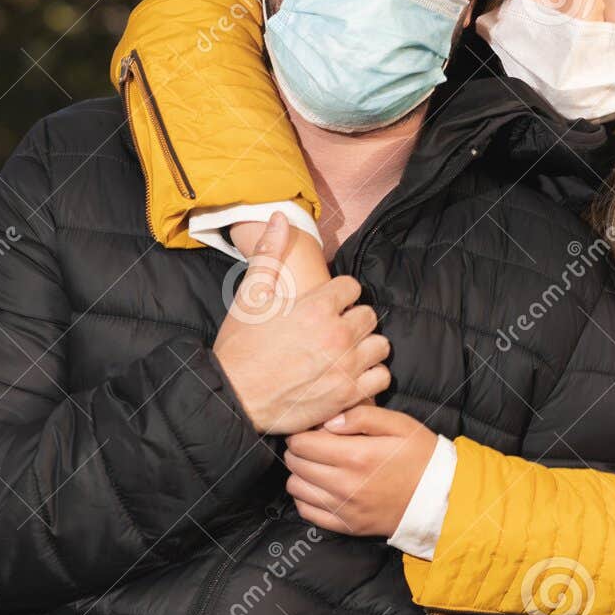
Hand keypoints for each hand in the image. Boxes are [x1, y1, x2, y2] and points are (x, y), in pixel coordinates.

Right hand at [213, 215, 389, 434]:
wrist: (233, 397)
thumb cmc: (241, 346)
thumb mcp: (251, 296)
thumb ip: (269, 253)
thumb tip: (279, 217)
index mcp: (317, 306)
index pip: (352, 286)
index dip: (340, 294)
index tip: (328, 304)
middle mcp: (337, 334)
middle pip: (369, 314)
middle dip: (354, 319)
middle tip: (335, 329)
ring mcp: (346, 366)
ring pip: (380, 345)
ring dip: (366, 346)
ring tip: (347, 352)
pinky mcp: (348, 394)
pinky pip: (381, 378)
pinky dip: (371, 376)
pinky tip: (352, 374)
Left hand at [283, 406, 437, 536]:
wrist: (440, 498)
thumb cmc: (420, 456)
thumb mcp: (399, 424)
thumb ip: (362, 416)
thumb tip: (328, 421)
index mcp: (357, 456)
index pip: (302, 443)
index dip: (301, 432)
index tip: (311, 429)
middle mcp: (346, 484)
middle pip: (295, 463)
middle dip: (298, 450)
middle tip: (313, 444)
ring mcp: (344, 509)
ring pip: (296, 487)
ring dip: (300, 473)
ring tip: (317, 464)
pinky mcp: (346, 526)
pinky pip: (307, 511)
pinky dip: (306, 496)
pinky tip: (320, 486)